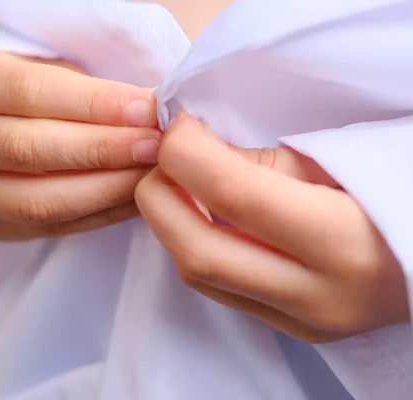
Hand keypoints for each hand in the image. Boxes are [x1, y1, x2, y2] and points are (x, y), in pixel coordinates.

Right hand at [0, 51, 161, 239]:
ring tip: (148, 174)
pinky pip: (44, 229)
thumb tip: (145, 111)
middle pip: (26, 150)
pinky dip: (94, 216)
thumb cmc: (25, 87)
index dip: (92, 103)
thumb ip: (81, 84)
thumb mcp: (41, 64)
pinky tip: (130, 199)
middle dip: (101, 149)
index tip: (146, 110)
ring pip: (34, 201)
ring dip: (102, 189)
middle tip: (154, 146)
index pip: (27, 92)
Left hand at [135, 113, 408, 342]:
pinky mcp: (294, 330)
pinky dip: (197, 248)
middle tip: (166, 157)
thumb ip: (261, 163)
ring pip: (198, 274)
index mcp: (343, 240)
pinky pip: (220, 289)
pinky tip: (206, 218)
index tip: (179, 127)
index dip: (184, 153)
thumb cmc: (401, 190)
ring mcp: (303, 321)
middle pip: (196, 249)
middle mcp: (318, 295)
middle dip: (158, 195)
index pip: (230, 193)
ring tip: (183, 184)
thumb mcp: (343, 160)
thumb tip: (191, 155)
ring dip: (172, 224)